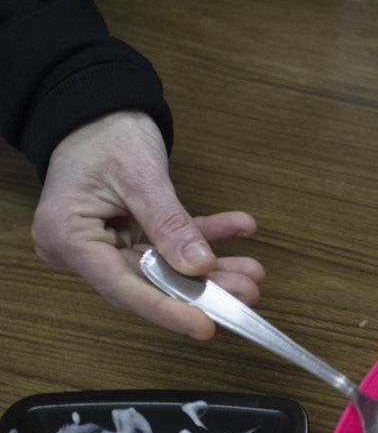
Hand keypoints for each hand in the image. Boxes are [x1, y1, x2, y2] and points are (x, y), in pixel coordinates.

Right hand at [32, 111, 263, 338]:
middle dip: (201, 288)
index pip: (122, 286)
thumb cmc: (107, 134)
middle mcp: (83, 247)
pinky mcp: (129, 230)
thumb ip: (170, 224)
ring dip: (211, 266)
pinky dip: (204, 236)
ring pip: (164, 266)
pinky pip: (169, 241)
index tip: (204, 325)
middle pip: (148, 281)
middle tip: (247, 292)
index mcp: (69, 237)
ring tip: (253, 270)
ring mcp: (107, 240)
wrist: (101, 107)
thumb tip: (200, 266)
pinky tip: (240, 229)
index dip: (166, 309)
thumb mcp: (142, 177)